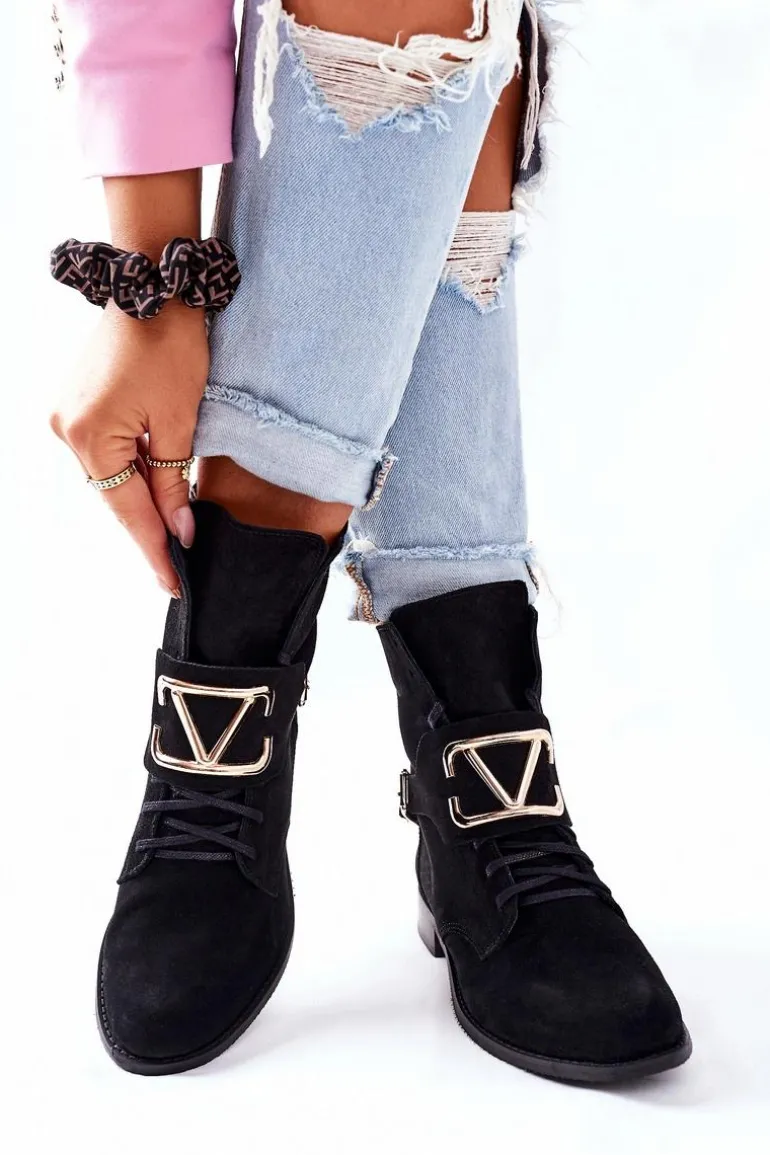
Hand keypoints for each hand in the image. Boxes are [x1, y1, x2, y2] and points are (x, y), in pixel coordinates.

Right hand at [50, 300, 209, 594]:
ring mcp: (65, 416)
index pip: (128, 512)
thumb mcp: (180, 422)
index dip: (154, 550)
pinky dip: (130, 469)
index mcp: (89, 436)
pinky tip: (154, 486)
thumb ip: (173, 483)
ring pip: (110, 476)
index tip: (173, 584)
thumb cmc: (171, 345)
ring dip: (141, 497)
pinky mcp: (73, 404)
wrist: (153, 285)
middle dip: (149, 527)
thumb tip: (178, 532)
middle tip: (177, 565)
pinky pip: (105, 453)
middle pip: (114, 496)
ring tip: (173, 529)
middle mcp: (65, 430)